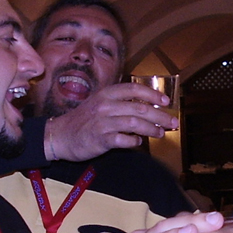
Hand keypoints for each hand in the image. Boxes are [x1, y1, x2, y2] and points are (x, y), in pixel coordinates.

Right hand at [46, 82, 178, 160]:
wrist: (60, 135)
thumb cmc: (85, 120)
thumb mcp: (101, 104)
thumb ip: (121, 103)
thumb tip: (148, 107)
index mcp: (106, 93)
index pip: (134, 89)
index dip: (153, 94)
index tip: (166, 101)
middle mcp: (105, 105)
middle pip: (140, 108)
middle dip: (160, 115)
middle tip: (173, 122)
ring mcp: (102, 122)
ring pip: (134, 123)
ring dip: (151, 129)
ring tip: (161, 133)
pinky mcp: (99, 139)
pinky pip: (123, 140)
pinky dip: (134, 141)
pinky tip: (139, 143)